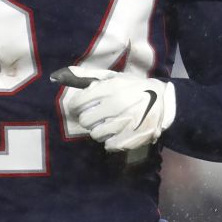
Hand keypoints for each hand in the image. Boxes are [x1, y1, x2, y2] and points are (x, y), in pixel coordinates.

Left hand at [52, 66, 176, 151]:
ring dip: (99, 131)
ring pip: (96, 134)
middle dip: (88, 119)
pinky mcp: (131, 138)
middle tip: (96, 117)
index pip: (80, 102)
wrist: (164, 103)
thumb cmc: (135, 88)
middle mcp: (116, 105)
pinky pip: (108, 145)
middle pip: (86, 121)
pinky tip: (116, 133)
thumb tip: (56, 75)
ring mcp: (124, 123)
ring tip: (108, 125)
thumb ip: (87, 77)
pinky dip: (110, 141)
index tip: (81, 107)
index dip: (77, 106)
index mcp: (111, 88)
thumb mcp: (114, 78)